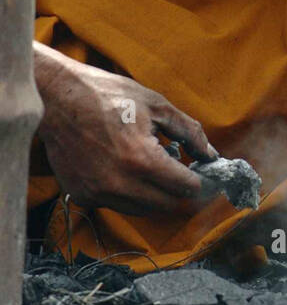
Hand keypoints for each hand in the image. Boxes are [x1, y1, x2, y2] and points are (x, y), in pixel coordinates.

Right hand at [35, 45, 217, 215]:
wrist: (57, 98)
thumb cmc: (108, 95)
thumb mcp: (156, 105)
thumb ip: (189, 132)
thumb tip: (210, 154)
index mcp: (141, 160)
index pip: (184, 188)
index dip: (199, 181)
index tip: (204, 174)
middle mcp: (118, 184)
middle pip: (167, 205)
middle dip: (179, 190)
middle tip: (183, 172)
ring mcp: (97, 193)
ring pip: (143, 209)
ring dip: (155, 194)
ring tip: (152, 165)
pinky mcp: (82, 195)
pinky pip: (117, 204)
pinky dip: (129, 192)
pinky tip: (127, 168)